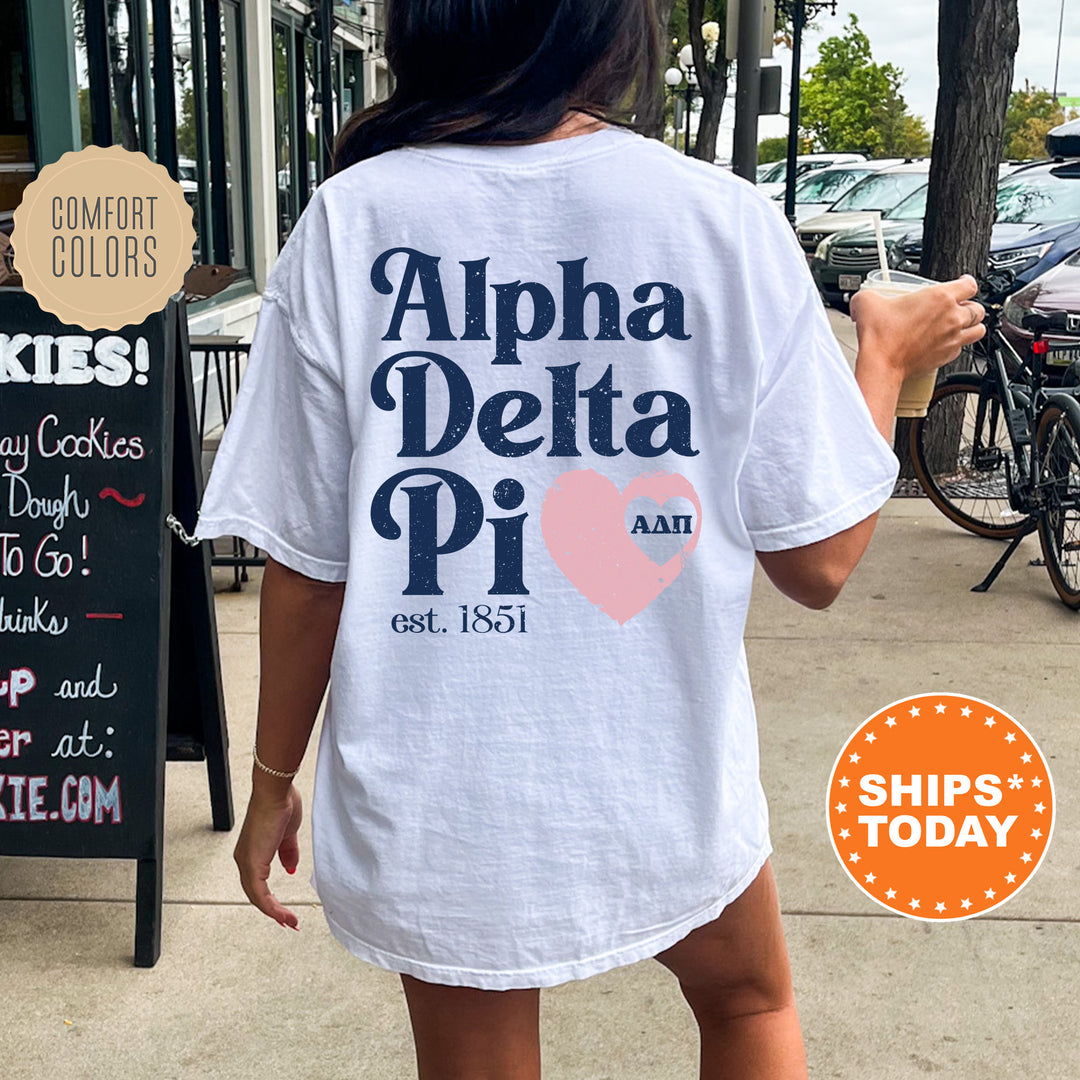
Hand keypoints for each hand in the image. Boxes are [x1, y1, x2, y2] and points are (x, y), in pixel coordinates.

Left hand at [233, 780, 302, 929]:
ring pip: (257, 897)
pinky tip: (283, 914)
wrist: (276, 792)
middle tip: (289, 922)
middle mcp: (245, 859)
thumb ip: (288, 853)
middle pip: (256, 894)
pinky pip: (259, 893)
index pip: (258, 883)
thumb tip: (291, 869)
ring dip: (274, 912)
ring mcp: (247, 862)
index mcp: (252, 852)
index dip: (271, 899)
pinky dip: (271, 907)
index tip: (285, 911)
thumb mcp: (288, 835)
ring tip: (290, 922)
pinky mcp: (252, 863)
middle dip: (273, 911)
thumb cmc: (281, 805)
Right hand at [849, 274, 986, 380]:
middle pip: (978, 308)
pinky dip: (958, 345)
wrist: (881, 364)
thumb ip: (870, 294)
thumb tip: (864, 297)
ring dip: (972, 326)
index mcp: (940, 297)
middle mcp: (952, 317)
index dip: (967, 282)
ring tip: (963, 325)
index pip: (970, 285)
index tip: (963, 283)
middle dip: (971, 306)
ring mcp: (952, 338)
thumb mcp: (867, 302)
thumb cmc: (880, 336)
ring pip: (978, 330)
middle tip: (959, 307)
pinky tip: (946, 343)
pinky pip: (962, 349)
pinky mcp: (947, 357)